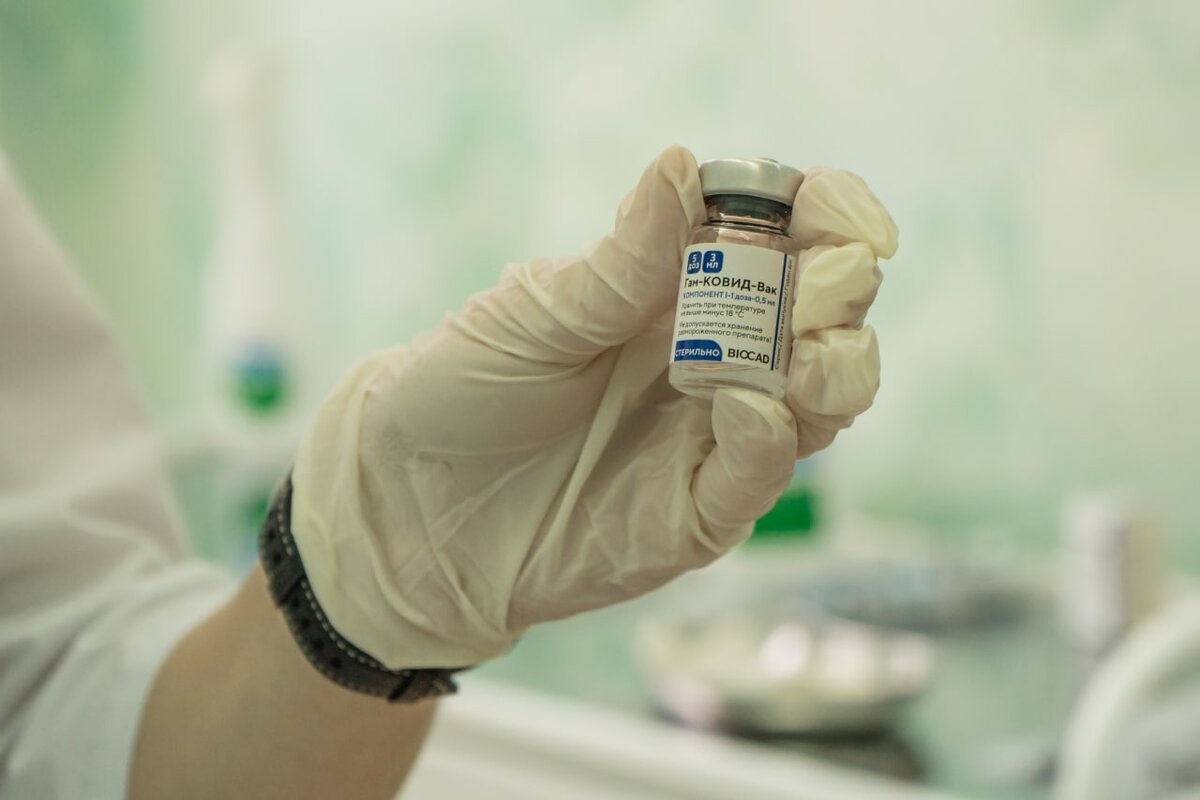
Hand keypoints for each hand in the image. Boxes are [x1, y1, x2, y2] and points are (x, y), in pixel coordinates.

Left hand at [290, 146, 897, 667]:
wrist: (410, 509)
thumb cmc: (462, 390)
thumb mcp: (533, 314)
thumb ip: (620, 261)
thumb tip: (682, 164)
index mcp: (678, 286)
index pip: (787, 236)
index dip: (833, 216)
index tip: (851, 220)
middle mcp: (714, 354)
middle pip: (829, 313)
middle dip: (842, 290)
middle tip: (817, 285)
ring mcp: (713, 435)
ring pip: (826, 397)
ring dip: (836, 365)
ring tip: (801, 354)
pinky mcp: (697, 511)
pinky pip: (762, 474)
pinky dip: (770, 439)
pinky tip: (741, 408)